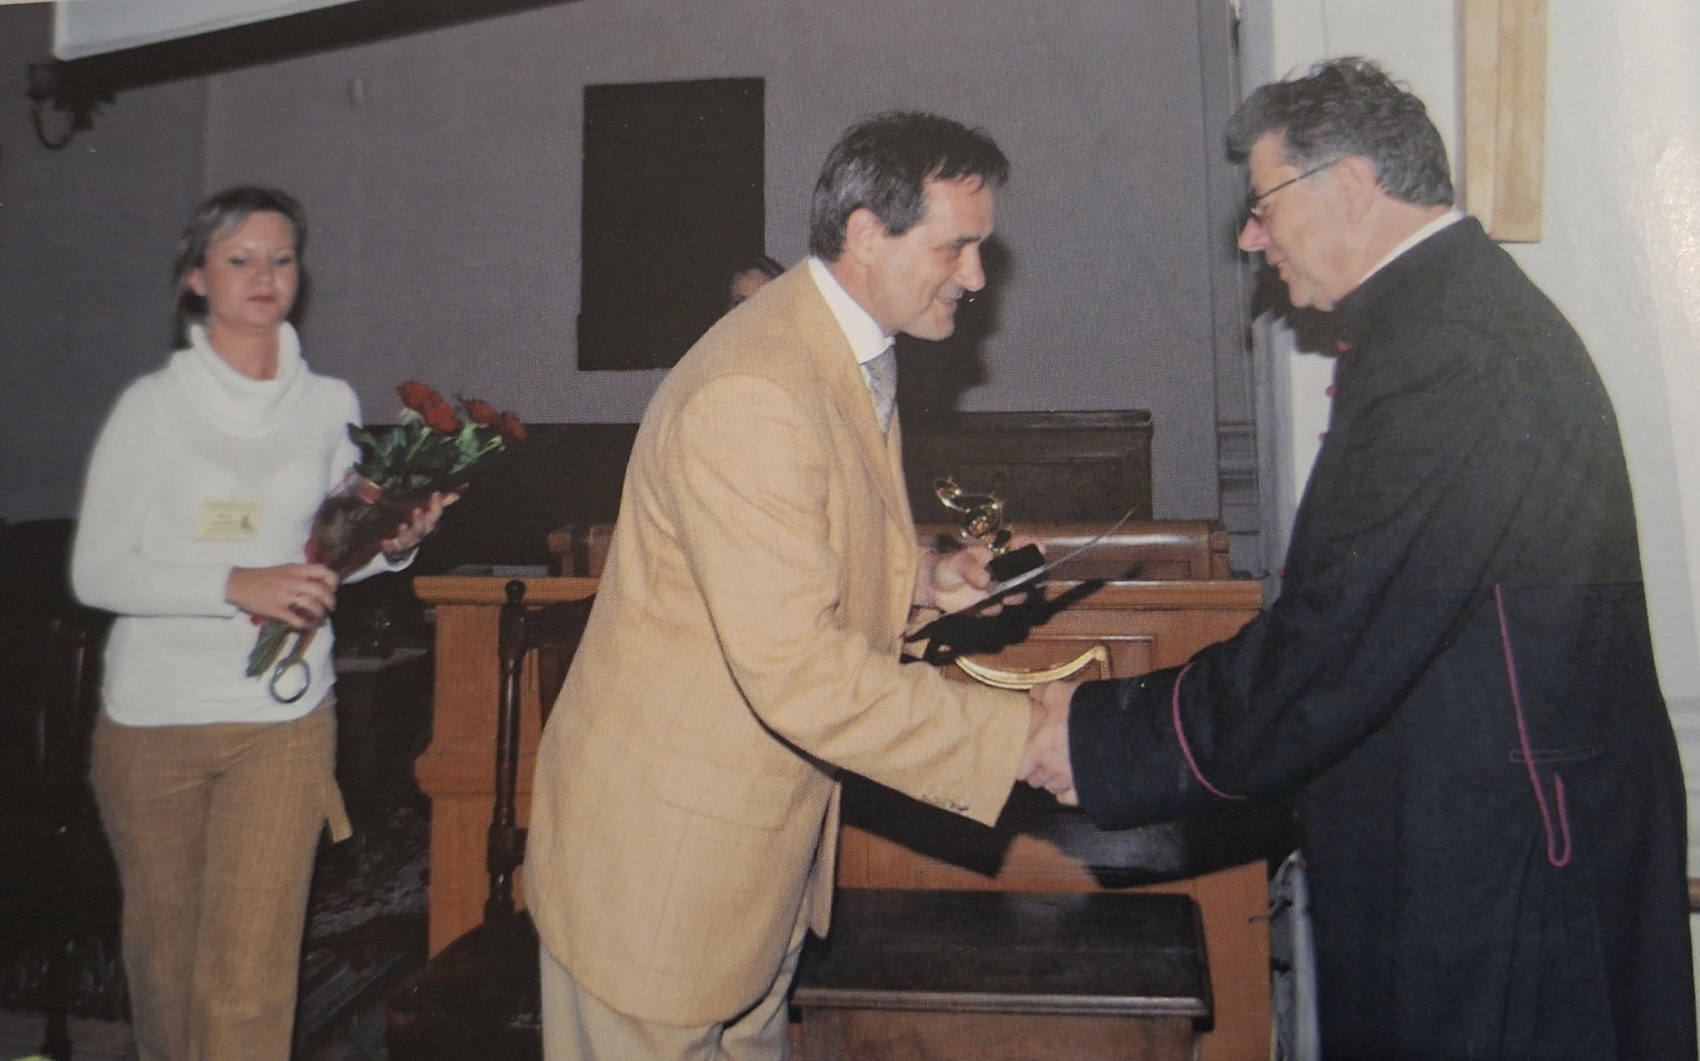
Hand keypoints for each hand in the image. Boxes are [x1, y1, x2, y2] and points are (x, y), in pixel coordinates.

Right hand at [226, 563, 338, 629]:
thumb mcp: (284, 570)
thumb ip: (301, 575)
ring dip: (319, 614)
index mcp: (295, 570)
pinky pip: (296, 619)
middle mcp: (292, 581)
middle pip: (321, 590)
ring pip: (311, 605)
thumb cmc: (262, 577)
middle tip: (330, 608)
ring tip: (319, 618)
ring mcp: (284, 595)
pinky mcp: (276, 609)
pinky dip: (305, 624)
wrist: (238, 584)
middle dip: (330, 601)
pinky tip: (306, 625)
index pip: (323, 571)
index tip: (331, 589)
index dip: (332, 581)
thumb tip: (320, 585)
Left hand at [381, 491, 458, 560]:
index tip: (435, 493)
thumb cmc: (414, 520)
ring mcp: (408, 540)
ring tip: (402, 526)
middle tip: (417, 510)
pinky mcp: (395, 546)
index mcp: (428, 522)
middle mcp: (420, 532)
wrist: (400, 541)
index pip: (435, 514)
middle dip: (421, 520)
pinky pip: (393, 548)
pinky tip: (384, 542)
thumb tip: (461, 490)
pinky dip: (390, 545)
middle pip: (423, 528)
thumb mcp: (423, 507)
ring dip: (407, 532)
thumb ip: (440, 500)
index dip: (437, 505)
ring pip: (410, 538)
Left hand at [919, 535, 1043, 614]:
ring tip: (1005, 597)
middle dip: (1034, 578)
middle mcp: (1004, 571)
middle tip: (1028, 580)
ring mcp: (999, 590)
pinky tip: (977, 606)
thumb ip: (970, 567)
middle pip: (1030, 574)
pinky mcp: (989, 606)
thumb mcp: (957, 560)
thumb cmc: (948, 564)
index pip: (1023, 546)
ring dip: (1015, 596)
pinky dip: (989, 608)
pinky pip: (996, 609)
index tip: (1040, 548)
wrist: (932, 586)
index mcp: (999, 553)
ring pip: (1018, 595)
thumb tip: (986, 581)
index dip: (1035, 546)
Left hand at [1018, 679, 1078, 805]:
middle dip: (1037, 771)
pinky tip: (1071, 782)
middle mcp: (1053, 769)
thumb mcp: (1060, 692)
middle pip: (1036, 780)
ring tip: (1059, 768)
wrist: (1121, 731)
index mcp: (1040, 748)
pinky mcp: (1087, 789)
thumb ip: (1043, 693)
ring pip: (1053, 788)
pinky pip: (1070, 798)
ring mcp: (1070, 782)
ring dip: (1053, 780)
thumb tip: (1034, 694)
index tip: (1025, 757)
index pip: (1019, 768)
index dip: (1021, 763)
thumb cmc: (1087, 713)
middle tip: (1043, 759)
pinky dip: (1069, 792)